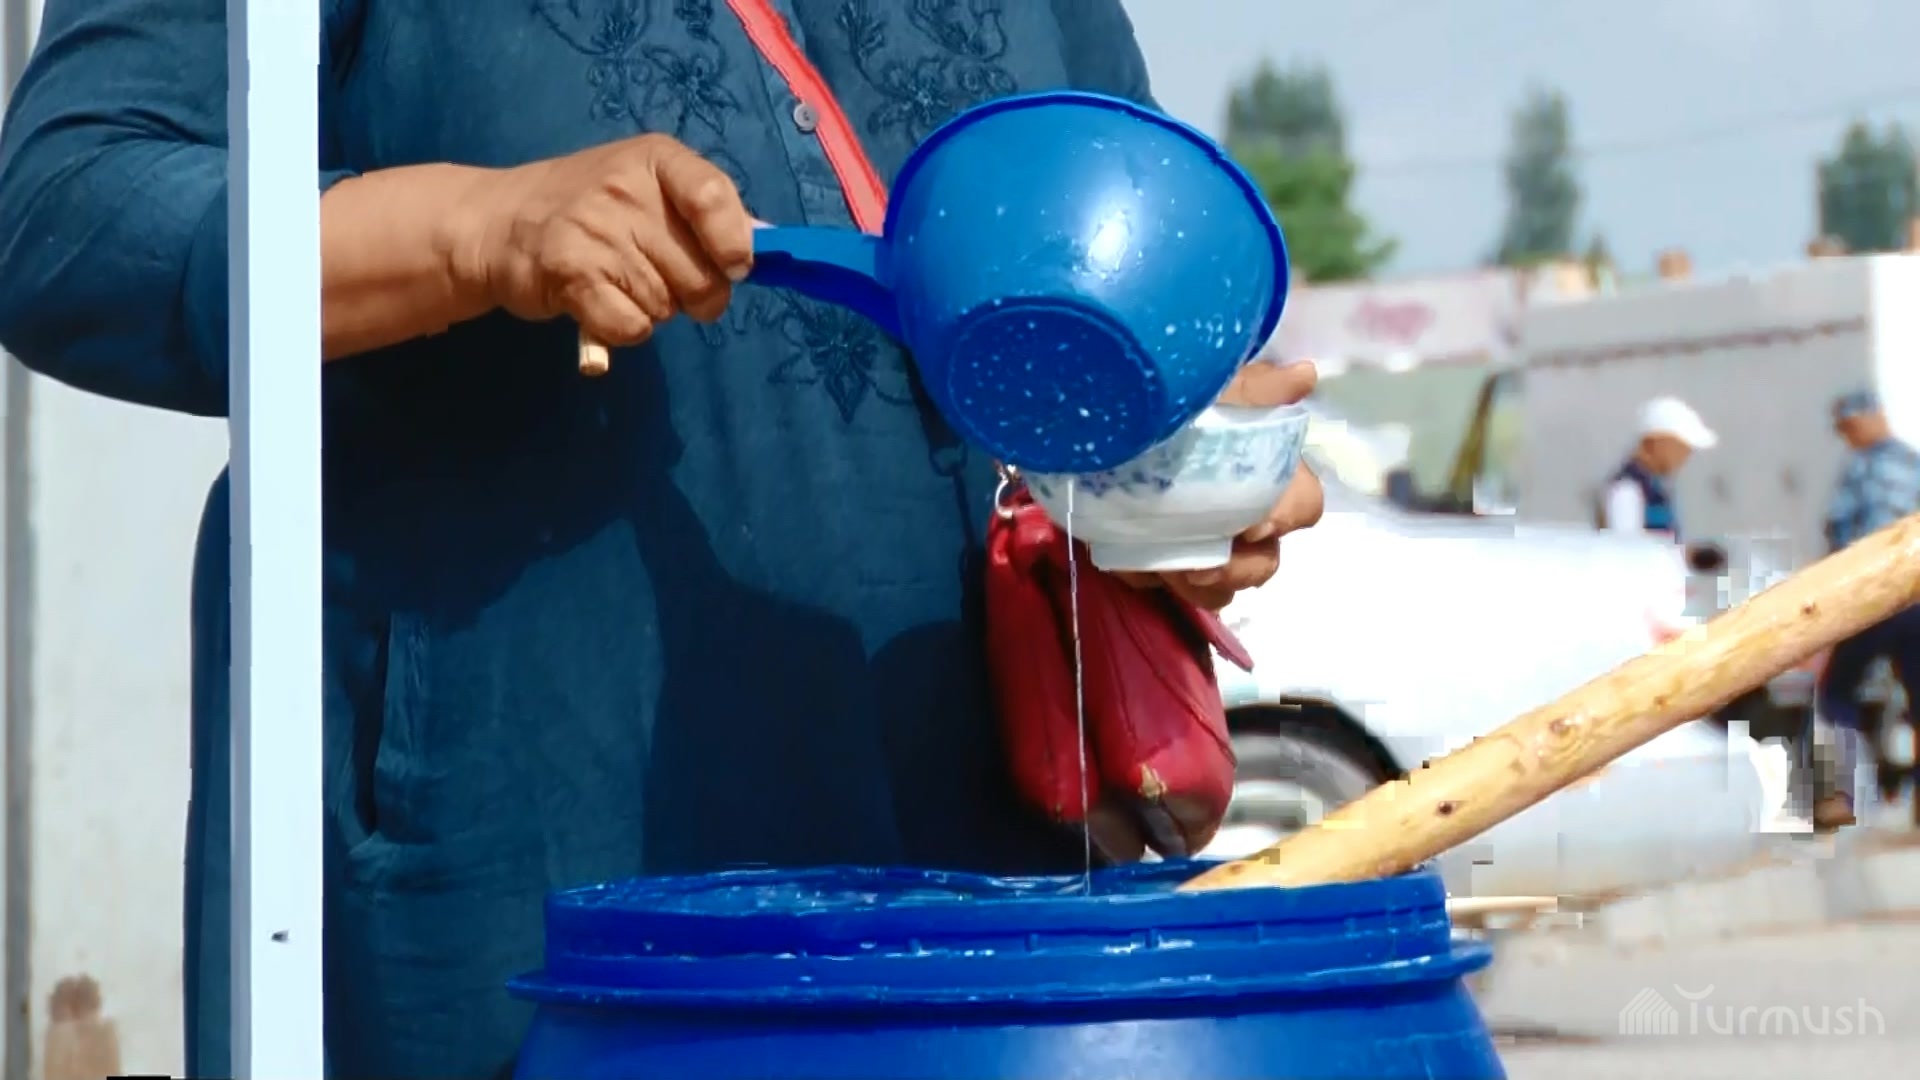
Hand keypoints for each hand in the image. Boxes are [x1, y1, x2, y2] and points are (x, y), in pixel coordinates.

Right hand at [454, 134, 756, 346]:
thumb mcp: (648, 187)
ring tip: (617, 280)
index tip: (735, 266)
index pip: (714, 197)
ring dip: (653, 310)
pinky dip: (625, 330)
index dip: (734, 243)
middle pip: (702, 275)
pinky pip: (634, 327)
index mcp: (657, 159)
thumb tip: (766, 247)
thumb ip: (706, 212)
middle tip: (659, 278)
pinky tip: (601, 305)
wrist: (497, 223)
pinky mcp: (571, 275)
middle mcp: (626, 190)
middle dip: (694, 294)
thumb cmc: (589, 207)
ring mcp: (596, 231)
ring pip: (668, 306)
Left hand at [1117, 360, 1324, 610]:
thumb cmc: (1161, 400)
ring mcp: (1195, 542)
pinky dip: (1143, 575)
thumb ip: (1255, 388)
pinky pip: (1157, 585)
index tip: (1253, 525)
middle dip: (1238, 569)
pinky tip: (1125, 558)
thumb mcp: (1207, 387)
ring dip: (1195, 582)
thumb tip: (1304, 374)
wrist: (1085, 419)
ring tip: (1164, 566)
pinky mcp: (1151, 558)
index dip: (1287, 517)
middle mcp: (1236, 515)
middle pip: (1264, 561)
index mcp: (1260, 474)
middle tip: (1202, 564)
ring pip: (1219, 587)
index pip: (1303, 505)